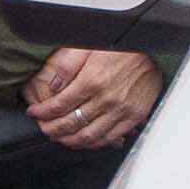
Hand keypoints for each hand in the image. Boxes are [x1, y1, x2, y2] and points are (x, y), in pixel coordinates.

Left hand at [22, 45, 160, 151]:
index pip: (58, 105)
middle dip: (51, 129)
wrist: (155, 48)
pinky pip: (109, 137)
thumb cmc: (123, 45)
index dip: (42, 112)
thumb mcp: (89, 45)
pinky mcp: (133, 116)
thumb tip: (53, 85)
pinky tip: (84, 139)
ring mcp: (121, 110)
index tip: (35, 113)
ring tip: (59, 137)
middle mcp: (106, 98)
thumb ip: (68, 65)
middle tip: (43, 128)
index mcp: (92, 80)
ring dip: (69, 140)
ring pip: (88, 136)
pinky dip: (93, 143)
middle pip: (70, 124)